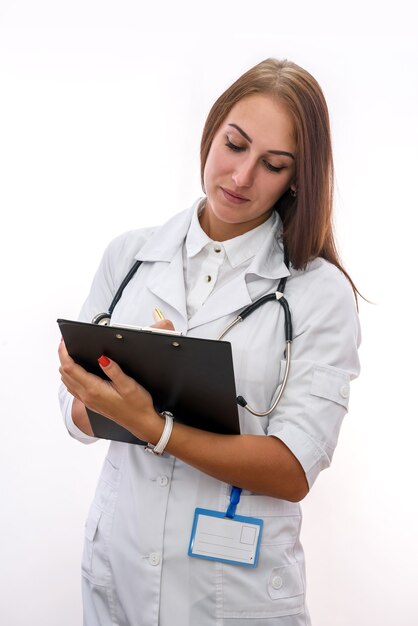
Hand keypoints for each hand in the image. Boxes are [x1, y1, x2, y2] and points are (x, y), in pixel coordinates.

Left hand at [58, 316, 174, 439]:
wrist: (140, 422)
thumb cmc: (137, 405)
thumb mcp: (129, 385)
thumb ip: (114, 371)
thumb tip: (102, 358)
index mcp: (94, 389)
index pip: (70, 368)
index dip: (64, 353)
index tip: (64, 342)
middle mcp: (87, 396)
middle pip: (64, 373)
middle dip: (63, 357)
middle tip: (66, 344)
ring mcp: (87, 401)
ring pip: (66, 381)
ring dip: (65, 366)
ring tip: (70, 354)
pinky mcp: (90, 403)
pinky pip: (72, 388)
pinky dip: (69, 376)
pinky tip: (77, 371)